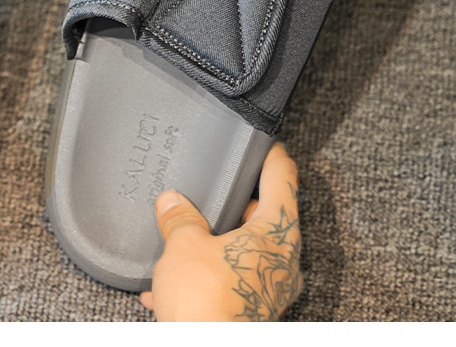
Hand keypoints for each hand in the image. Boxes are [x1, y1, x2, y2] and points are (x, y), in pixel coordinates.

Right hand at [140, 142, 301, 320]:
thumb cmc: (209, 302)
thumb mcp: (184, 244)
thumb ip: (180, 217)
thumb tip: (172, 203)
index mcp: (276, 233)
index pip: (283, 179)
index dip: (274, 156)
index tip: (269, 144)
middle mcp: (282, 261)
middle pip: (266, 217)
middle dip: (238, 206)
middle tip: (216, 194)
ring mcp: (271, 289)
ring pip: (248, 251)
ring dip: (221, 243)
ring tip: (189, 239)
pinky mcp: (254, 312)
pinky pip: (232, 282)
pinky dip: (208, 276)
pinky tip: (175, 282)